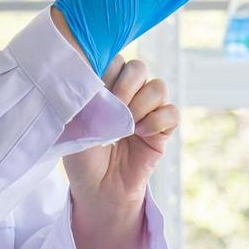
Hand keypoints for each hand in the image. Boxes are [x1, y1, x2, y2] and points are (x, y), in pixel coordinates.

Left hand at [63, 54, 178, 204]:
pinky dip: (157, 120)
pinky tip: (141, 133)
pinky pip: (172, 112)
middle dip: (126, 86)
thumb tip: (92, 75)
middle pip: (139, 67)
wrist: (97, 188)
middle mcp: (129, 95)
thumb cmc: (82, 156)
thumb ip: (87, 98)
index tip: (98, 93)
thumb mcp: (76, 124)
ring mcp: (148, 111)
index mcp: (106, 87)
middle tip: (115, 108)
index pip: (115, 60)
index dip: (109, 72)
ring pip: (158, 87)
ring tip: (127, 126)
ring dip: (141, 104)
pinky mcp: (163, 130)